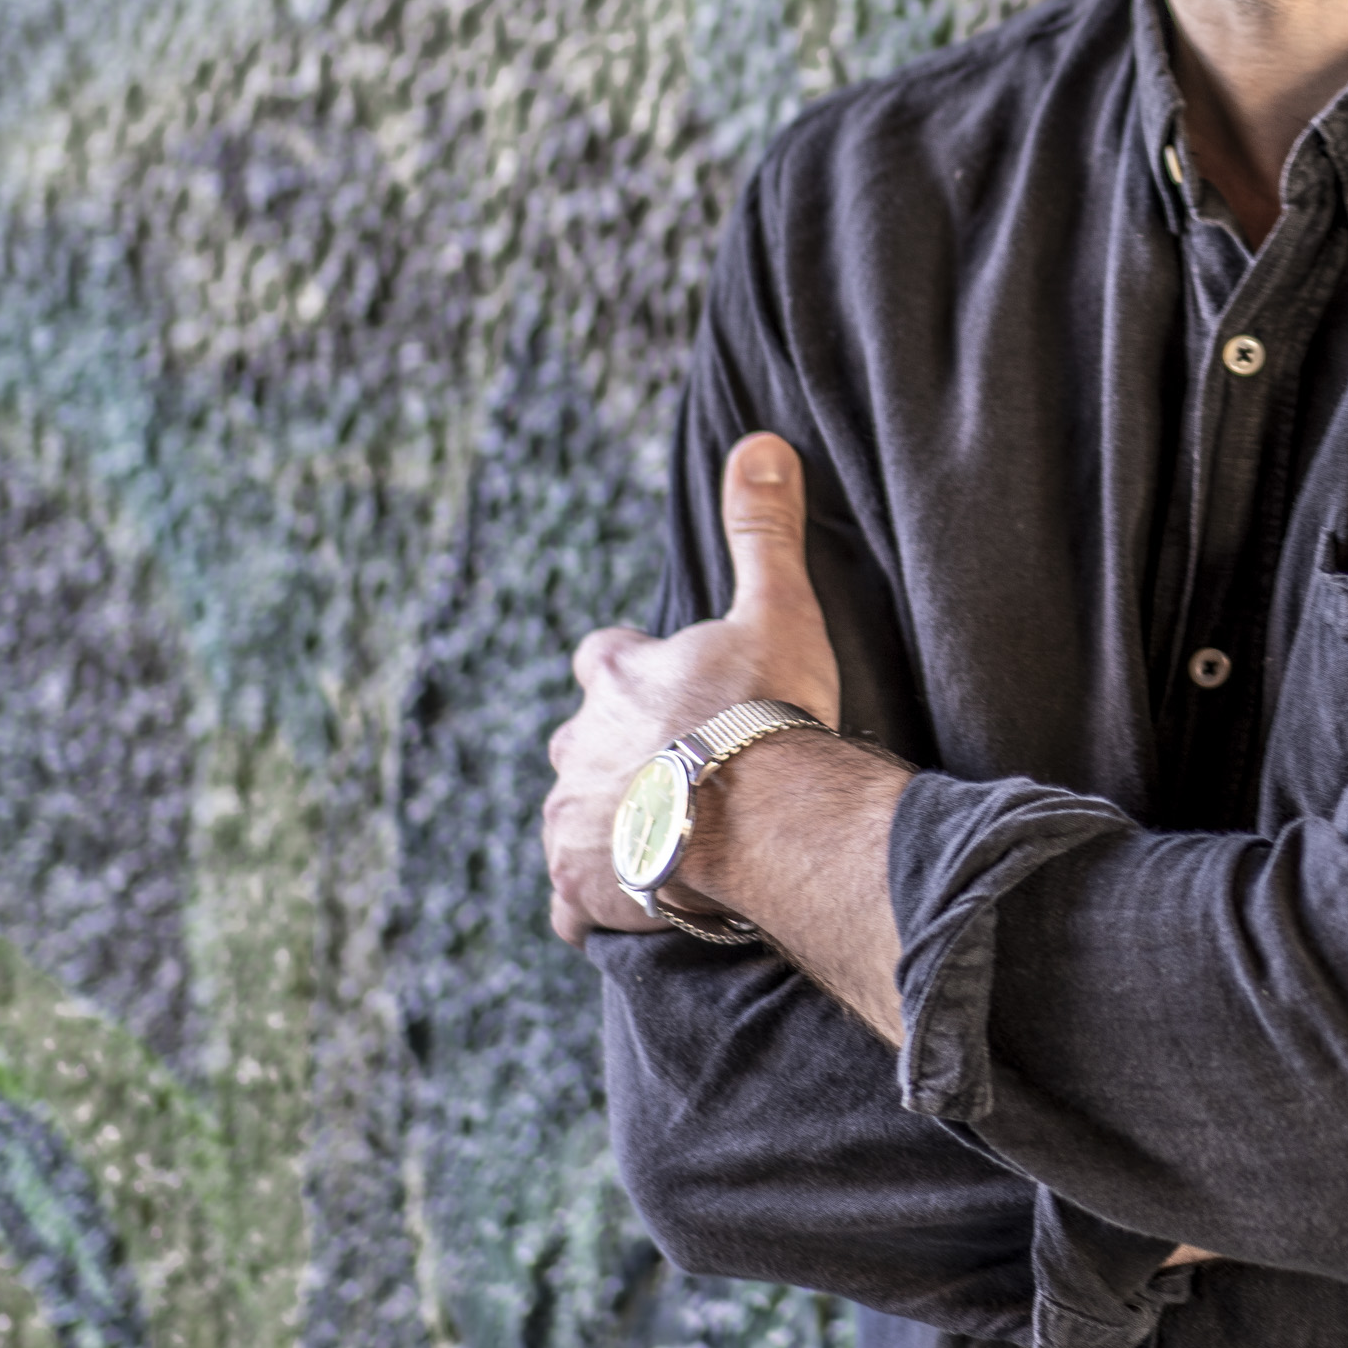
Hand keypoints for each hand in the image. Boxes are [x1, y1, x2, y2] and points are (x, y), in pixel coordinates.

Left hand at [541, 434, 846, 944]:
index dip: (635, 669)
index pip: (606, 660)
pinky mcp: (579, 885)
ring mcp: (572, 818)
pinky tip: (627, 905)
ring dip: (607, 821)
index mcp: (618, 678)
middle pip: (581, 740)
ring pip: (572, 815)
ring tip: (664, 836)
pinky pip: (571, 900)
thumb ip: (763, 531)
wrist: (754, 819)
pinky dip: (592, 902)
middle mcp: (578, 744)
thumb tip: (761, 443)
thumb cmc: (765, 712)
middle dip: (617, 751)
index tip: (672, 686)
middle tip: (677, 767)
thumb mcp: (776, 608)